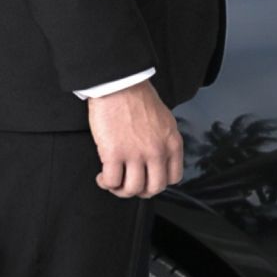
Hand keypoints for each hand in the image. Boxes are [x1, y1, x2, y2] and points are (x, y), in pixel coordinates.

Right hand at [86, 79, 183, 197]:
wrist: (119, 85)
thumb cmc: (138, 98)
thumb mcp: (165, 121)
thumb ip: (164, 142)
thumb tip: (158, 160)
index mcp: (172, 143)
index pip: (173, 178)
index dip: (158, 183)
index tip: (148, 180)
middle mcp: (157, 151)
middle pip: (153, 188)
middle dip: (140, 191)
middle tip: (129, 184)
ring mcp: (136, 154)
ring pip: (131, 189)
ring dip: (120, 190)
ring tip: (113, 181)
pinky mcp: (114, 153)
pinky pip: (111, 181)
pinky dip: (105, 183)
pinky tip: (102, 176)